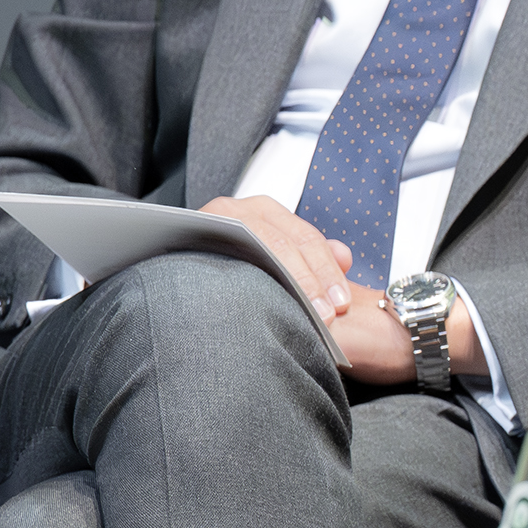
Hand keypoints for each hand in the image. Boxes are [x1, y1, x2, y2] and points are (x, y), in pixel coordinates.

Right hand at [203, 195, 352, 319]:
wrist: (181, 262)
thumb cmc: (239, 261)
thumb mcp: (279, 255)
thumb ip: (315, 256)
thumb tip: (345, 257)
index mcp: (266, 211)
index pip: (306, 240)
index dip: (327, 273)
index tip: (342, 305)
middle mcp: (238, 210)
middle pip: (282, 246)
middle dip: (306, 283)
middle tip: (324, 317)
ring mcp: (211, 222)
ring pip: (253, 252)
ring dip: (281, 285)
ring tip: (300, 316)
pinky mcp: (189, 239)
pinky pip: (218, 262)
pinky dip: (240, 284)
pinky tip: (255, 307)